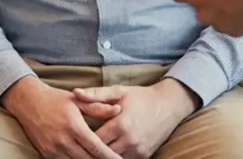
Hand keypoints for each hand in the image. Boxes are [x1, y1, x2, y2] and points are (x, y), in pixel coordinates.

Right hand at [1, 77, 122, 158]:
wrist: (28, 102)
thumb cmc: (55, 99)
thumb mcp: (78, 100)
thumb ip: (98, 107)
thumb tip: (118, 109)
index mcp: (74, 126)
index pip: (97, 148)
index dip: (110, 157)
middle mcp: (63, 140)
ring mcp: (53, 149)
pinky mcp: (46, 154)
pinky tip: (84, 157)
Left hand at [71, 80, 196, 158]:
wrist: (168, 105)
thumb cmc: (140, 97)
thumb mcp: (119, 91)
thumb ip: (96, 94)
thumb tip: (75, 92)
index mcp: (120, 124)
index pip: (94, 140)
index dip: (83, 138)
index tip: (75, 134)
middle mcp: (129, 140)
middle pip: (102, 153)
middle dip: (91, 149)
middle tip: (81, 144)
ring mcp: (138, 150)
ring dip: (103, 154)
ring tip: (93, 148)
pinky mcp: (144, 156)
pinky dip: (116, 157)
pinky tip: (109, 150)